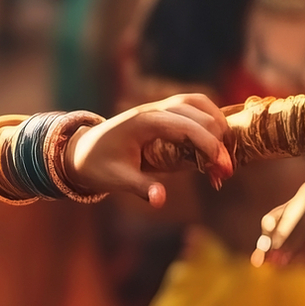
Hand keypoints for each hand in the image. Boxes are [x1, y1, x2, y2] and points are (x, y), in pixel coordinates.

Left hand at [68, 93, 234, 207]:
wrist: (81, 150)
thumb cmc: (97, 164)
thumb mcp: (115, 179)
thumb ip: (140, 187)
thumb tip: (160, 201)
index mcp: (144, 122)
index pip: (189, 127)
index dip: (211, 147)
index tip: (224, 170)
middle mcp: (155, 109)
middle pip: (201, 115)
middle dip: (219, 143)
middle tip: (223, 174)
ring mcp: (160, 107)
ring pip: (201, 104)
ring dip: (219, 127)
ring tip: (223, 157)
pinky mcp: (165, 112)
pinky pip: (195, 108)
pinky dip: (211, 122)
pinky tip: (215, 146)